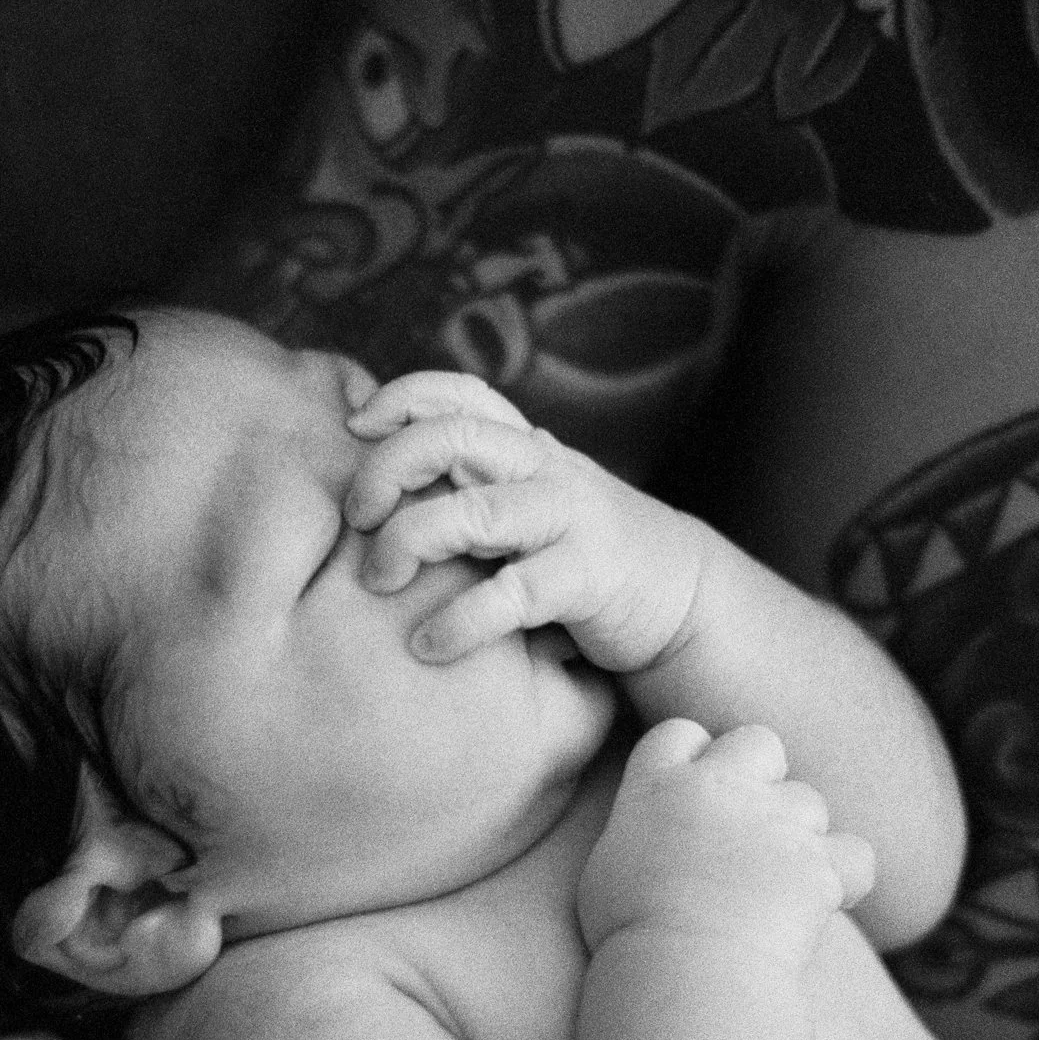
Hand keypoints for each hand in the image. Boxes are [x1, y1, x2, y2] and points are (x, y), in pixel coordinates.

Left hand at [345, 371, 697, 670]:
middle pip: (452, 438)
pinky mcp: (587, 579)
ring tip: (377, 581)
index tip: (355, 427)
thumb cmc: (580, 551)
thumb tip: (376, 477)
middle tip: (357, 517)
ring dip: (408, 543)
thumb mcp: (529, 500)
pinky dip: (459, 623)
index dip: (402, 398)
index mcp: (527, 446)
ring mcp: (569, 520)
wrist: (683, 598)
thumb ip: (473, 482)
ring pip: (473, 513)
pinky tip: (429, 646)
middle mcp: (546, 470)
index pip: (460, 393)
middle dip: (387, 469)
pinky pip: (510, 595)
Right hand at [576, 720, 875, 957]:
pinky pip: (855, 855)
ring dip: (799, 833)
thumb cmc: (628, 936)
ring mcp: (776, 821)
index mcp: (656, 785)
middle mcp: (720, 788)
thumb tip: (657, 833)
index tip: (694, 796)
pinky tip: (825, 900)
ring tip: (775, 886)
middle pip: (757, 742)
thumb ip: (639, 831)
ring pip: (809, 800)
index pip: (680, 733)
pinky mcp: (820, 864)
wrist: (681, 972)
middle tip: (747, 827)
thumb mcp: (606, 868)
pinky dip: (845, 876)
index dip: (694, 758)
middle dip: (760, 774)